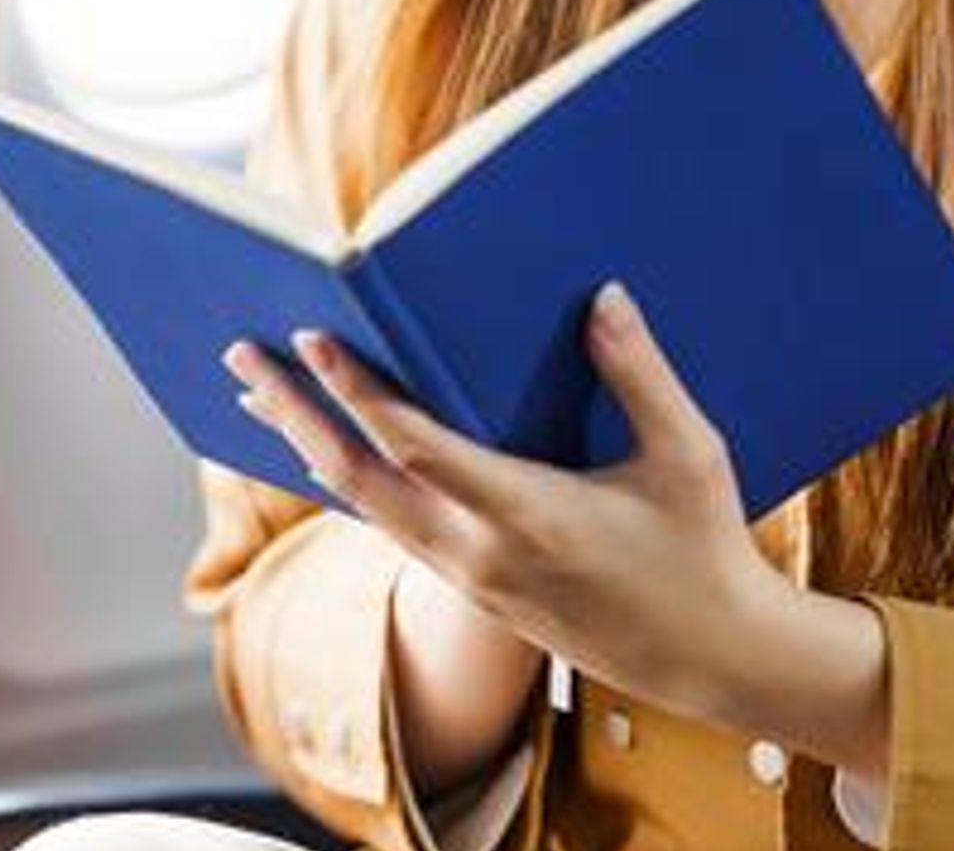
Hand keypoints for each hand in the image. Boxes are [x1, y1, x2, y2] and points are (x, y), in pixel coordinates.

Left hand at [219, 279, 785, 715]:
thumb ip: (638, 372)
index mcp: (528, 515)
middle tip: (241, 358)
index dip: (357, 391)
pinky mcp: (474, 592)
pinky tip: (327, 454)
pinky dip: (350, 484)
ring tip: (261, 396)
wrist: (712, 659)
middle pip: (358, 481)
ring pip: (366, 509)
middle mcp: (481, 554)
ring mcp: (471, 579)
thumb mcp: (688, 455)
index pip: (415, 446)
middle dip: (295, 415)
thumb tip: (601, 295)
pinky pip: (392, 529)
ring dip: (310, 448)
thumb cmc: (704, 550)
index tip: (310, 338)